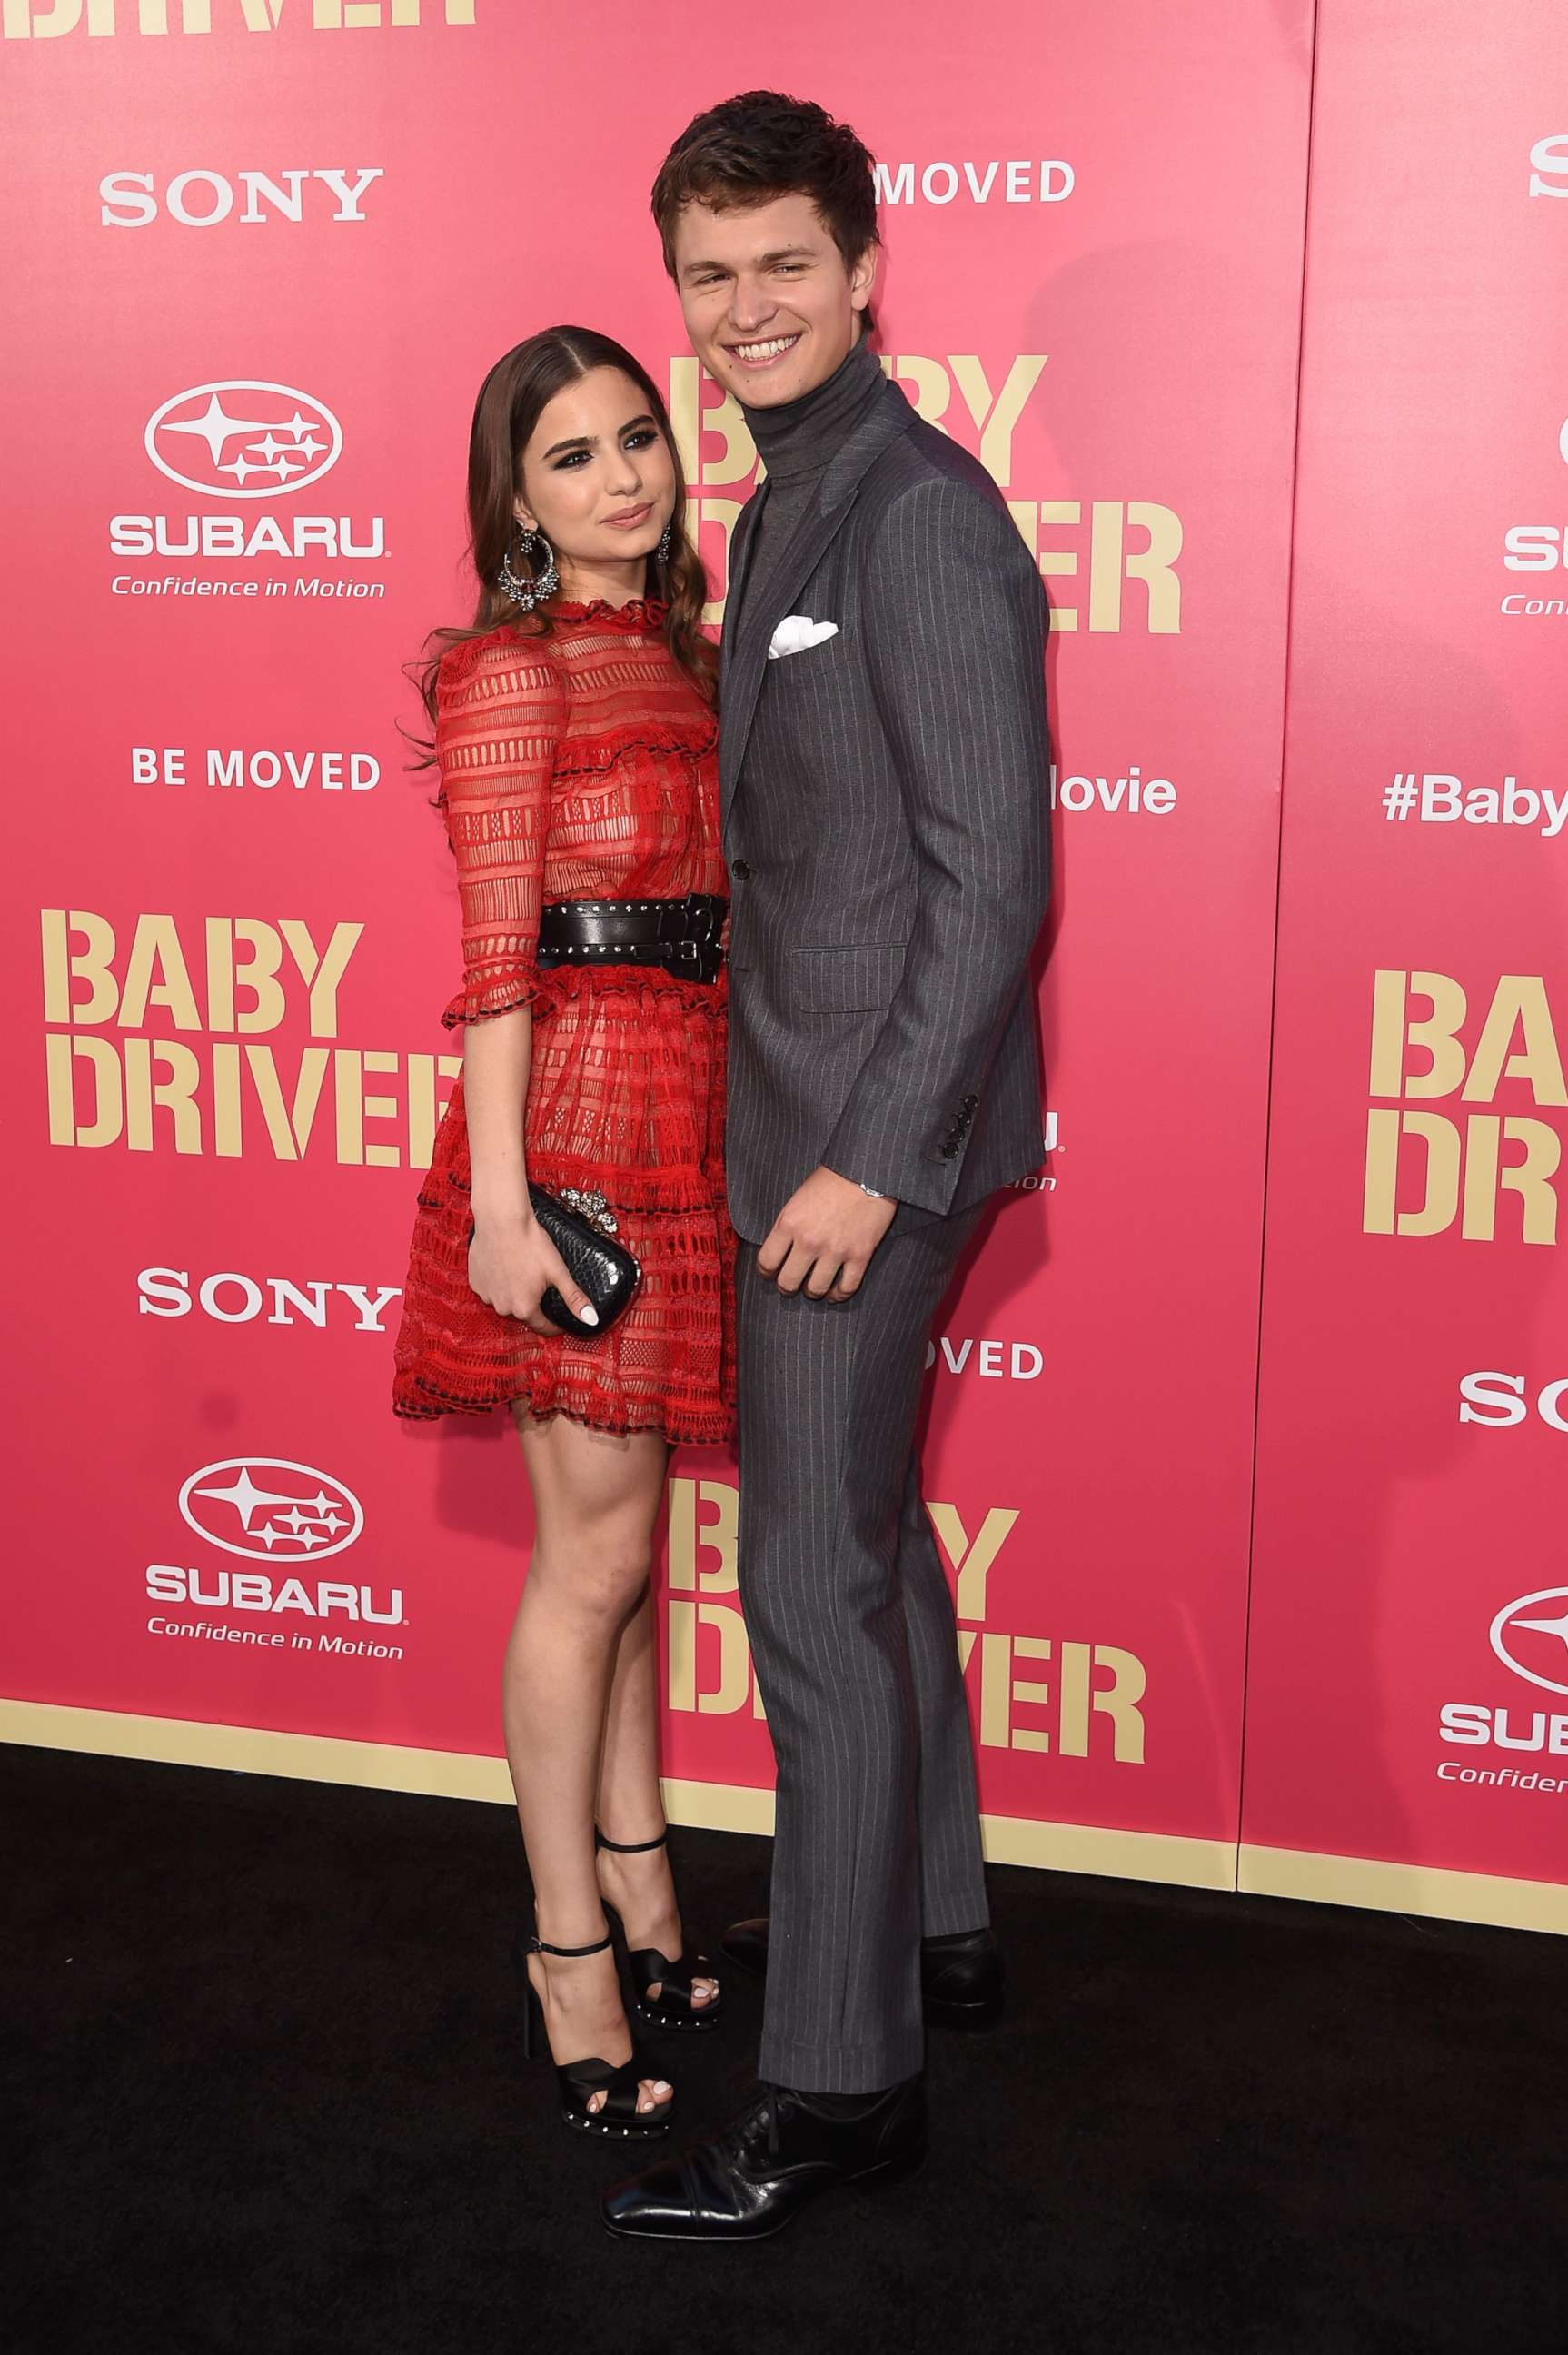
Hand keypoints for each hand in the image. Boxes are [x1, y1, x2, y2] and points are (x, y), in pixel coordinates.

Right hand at [468, 1207, 597, 1334]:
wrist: (502, 1220)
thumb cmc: (530, 1243)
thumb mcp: (558, 1271)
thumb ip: (574, 1298)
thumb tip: (590, 1319)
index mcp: (524, 1308)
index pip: (542, 1327)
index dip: (554, 1324)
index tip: (559, 1320)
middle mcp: (503, 1307)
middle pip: (523, 1313)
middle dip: (533, 1303)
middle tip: (540, 1283)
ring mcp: (486, 1295)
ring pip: (505, 1301)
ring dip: (513, 1293)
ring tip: (521, 1273)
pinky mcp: (475, 1282)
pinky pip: (490, 1289)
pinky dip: (497, 1282)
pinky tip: (504, 1267)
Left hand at [757, 1167, 896, 1300]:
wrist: (867, 1171)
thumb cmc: (831, 1180)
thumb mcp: (797, 1198)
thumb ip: (787, 1225)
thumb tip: (780, 1250)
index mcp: (789, 1223)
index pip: (766, 1262)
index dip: (765, 1273)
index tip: (770, 1274)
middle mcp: (809, 1241)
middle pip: (787, 1282)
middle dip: (786, 1287)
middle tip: (789, 1285)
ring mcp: (835, 1250)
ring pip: (816, 1290)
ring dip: (812, 1292)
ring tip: (813, 1288)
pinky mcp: (860, 1255)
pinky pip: (846, 1288)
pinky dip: (839, 1295)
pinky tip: (834, 1293)